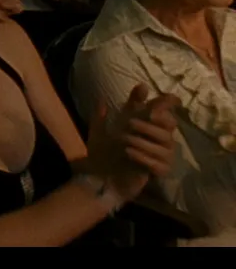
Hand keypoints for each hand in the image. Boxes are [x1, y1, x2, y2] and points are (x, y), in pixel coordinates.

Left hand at [83, 84, 180, 202]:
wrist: (99, 177)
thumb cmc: (102, 152)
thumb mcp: (101, 130)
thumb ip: (107, 113)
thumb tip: (115, 93)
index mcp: (146, 126)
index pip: (164, 111)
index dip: (166, 103)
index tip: (160, 100)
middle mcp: (159, 139)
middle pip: (170, 126)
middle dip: (150, 123)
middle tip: (129, 123)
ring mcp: (162, 155)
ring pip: (167, 144)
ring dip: (144, 140)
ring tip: (124, 141)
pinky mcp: (160, 171)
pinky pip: (160, 163)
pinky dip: (145, 156)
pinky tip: (130, 153)